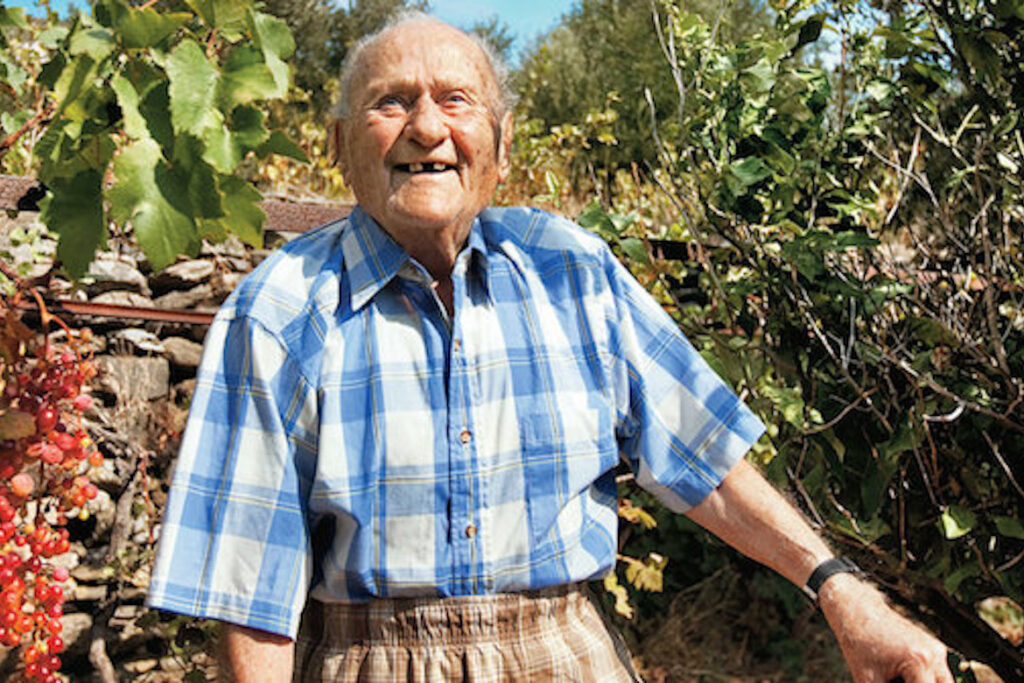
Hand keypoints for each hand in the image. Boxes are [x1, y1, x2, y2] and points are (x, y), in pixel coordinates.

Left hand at [818, 574, 953, 682]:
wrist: (857, 611)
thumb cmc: (859, 642)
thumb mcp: (867, 678)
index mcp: (919, 662)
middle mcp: (933, 655)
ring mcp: (936, 649)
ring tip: (899, 680)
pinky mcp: (933, 646)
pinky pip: (939, 672)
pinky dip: (928, 681)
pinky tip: (906, 679)